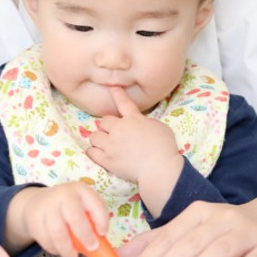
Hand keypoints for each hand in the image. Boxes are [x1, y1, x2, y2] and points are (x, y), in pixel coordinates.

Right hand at [7, 182, 109, 256]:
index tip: (103, 234)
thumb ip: (93, 221)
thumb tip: (103, 247)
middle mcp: (63, 194)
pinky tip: (59, 250)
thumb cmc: (68, 208)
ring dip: (67, 249)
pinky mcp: (33, 218)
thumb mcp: (82, 206)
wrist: (37, 202)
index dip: (101, 220)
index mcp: (80, 190)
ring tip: (72, 256)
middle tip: (91, 248)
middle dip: (86, 236)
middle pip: (75, 217)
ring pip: (58, 232)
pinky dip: (54, 248)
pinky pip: (45, 239)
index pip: (95, 204)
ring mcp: (47, 205)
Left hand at [87, 86, 182, 212]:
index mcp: (134, 119)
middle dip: (108, 127)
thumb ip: (145, 122)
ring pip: (94, 136)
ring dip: (99, 139)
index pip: (123, 103)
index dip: (117, 94)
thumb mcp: (159, 127)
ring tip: (105, 144)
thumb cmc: (164, 148)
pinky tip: (97, 153)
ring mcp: (111, 145)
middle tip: (114, 134)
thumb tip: (139, 123)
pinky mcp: (107, 160)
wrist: (159, 169)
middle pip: (104, 122)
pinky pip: (91, 152)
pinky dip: (93, 151)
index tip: (113, 87)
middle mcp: (119, 129)